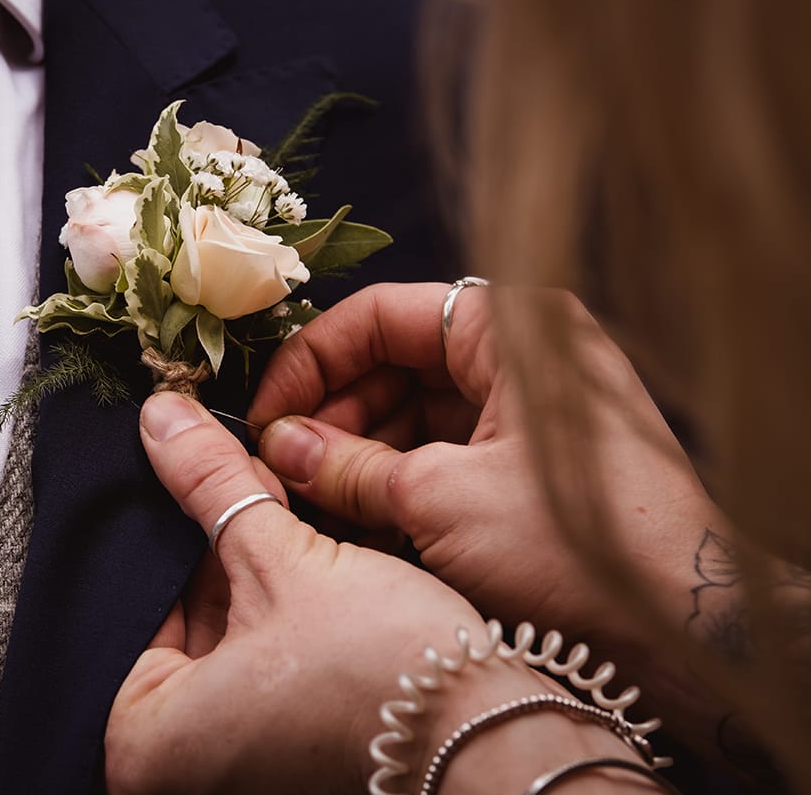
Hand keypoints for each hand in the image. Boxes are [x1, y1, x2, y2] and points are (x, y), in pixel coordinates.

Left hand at [106, 392, 574, 794]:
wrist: (498, 739)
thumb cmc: (383, 672)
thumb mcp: (284, 560)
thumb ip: (211, 484)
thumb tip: (158, 416)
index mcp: (144, 743)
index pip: (133, 604)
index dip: (170, 527)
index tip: (195, 468)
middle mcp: (180, 766)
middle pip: (177, 620)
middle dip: (212, 545)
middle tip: (237, 475)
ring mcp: (235, 763)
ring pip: (223, 636)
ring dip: (248, 569)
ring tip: (275, 502)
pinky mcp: (286, 750)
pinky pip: (260, 663)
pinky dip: (276, 610)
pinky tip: (306, 553)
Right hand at [249, 283, 721, 653]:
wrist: (683, 630)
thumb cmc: (577, 544)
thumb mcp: (439, 500)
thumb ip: (346, 465)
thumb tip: (279, 444)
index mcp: (510, 327)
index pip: (381, 316)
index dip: (312, 362)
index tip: (265, 412)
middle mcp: (520, 357)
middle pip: (393, 365)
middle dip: (331, 417)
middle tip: (280, 466)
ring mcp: (526, 413)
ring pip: (413, 415)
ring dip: (355, 456)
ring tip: (307, 500)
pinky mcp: (527, 467)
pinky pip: (441, 456)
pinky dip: (394, 484)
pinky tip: (350, 520)